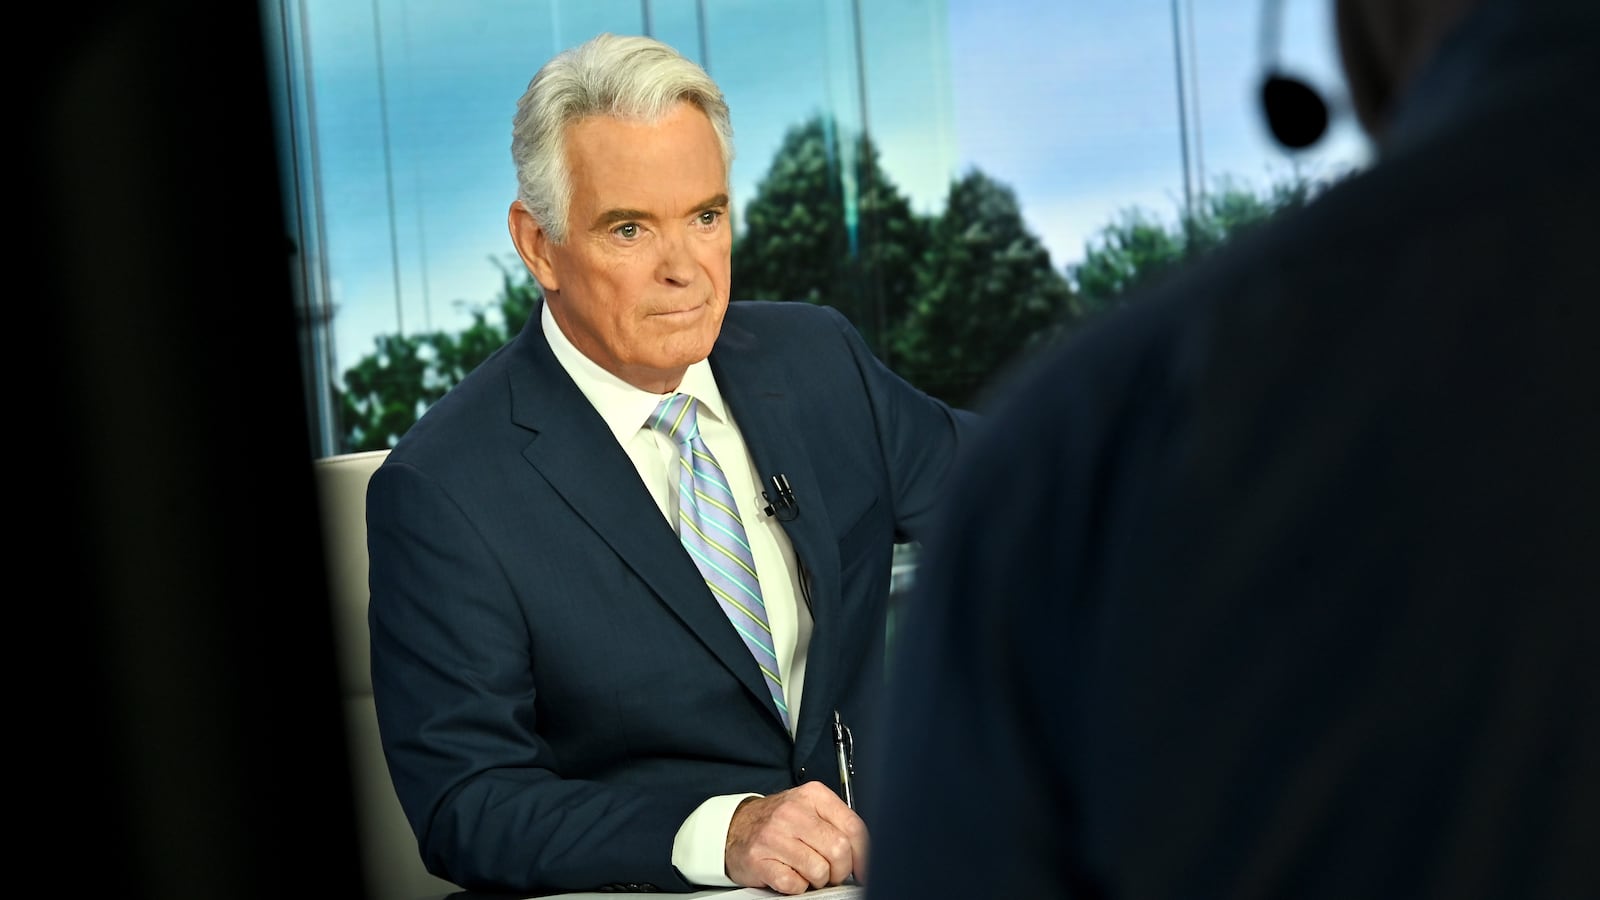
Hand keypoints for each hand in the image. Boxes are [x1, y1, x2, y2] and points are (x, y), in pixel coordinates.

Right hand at [724, 781, 868, 893]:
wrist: (734, 828)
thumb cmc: (779, 822)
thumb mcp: (810, 809)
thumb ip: (838, 825)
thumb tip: (866, 854)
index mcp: (812, 795)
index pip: (853, 827)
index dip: (864, 855)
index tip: (864, 870)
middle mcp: (793, 812)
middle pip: (839, 851)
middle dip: (840, 870)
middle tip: (831, 871)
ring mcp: (774, 836)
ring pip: (819, 871)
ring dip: (818, 879)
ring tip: (806, 870)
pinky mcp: (760, 860)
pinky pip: (795, 885)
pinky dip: (797, 886)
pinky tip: (789, 873)